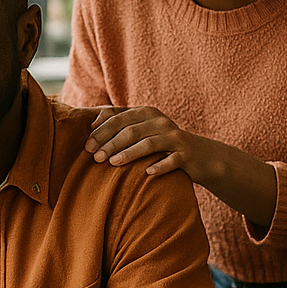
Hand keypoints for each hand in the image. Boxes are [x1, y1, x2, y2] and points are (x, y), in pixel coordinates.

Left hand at [86, 106, 227, 182]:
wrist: (199, 155)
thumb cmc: (161, 144)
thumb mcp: (142, 129)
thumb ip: (119, 123)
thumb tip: (92, 123)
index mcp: (146, 113)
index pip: (119, 118)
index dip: (101, 131)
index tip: (87, 146)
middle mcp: (160, 121)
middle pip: (131, 130)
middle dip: (111, 143)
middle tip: (95, 158)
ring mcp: (174, 137)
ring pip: (149, 144)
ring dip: (129, 153)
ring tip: (113, 163)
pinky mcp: (186, 154)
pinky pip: (172, 159)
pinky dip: (160, 166)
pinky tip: (147, 173)